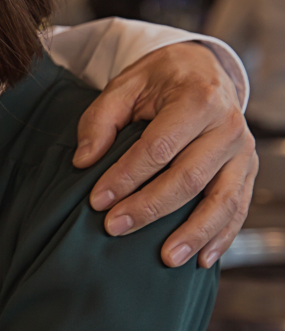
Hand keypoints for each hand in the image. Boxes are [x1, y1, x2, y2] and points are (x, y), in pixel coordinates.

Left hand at [74, 42, 257, 267]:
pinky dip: (221, 236)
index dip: (126, 177)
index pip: (159, 147)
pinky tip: (201, 260)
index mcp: (198, 99)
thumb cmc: (158, 81)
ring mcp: (243, 151)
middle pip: (189, 177)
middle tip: (114, 228)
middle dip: (149, 208)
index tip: (97, 201)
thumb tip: (84, 161)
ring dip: (193, 233)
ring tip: (167, 259)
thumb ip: (101, 120)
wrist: (202, 70)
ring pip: (222, 200)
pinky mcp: (246, 170)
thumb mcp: (125, 85)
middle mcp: (228, 126)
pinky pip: (238, 208)